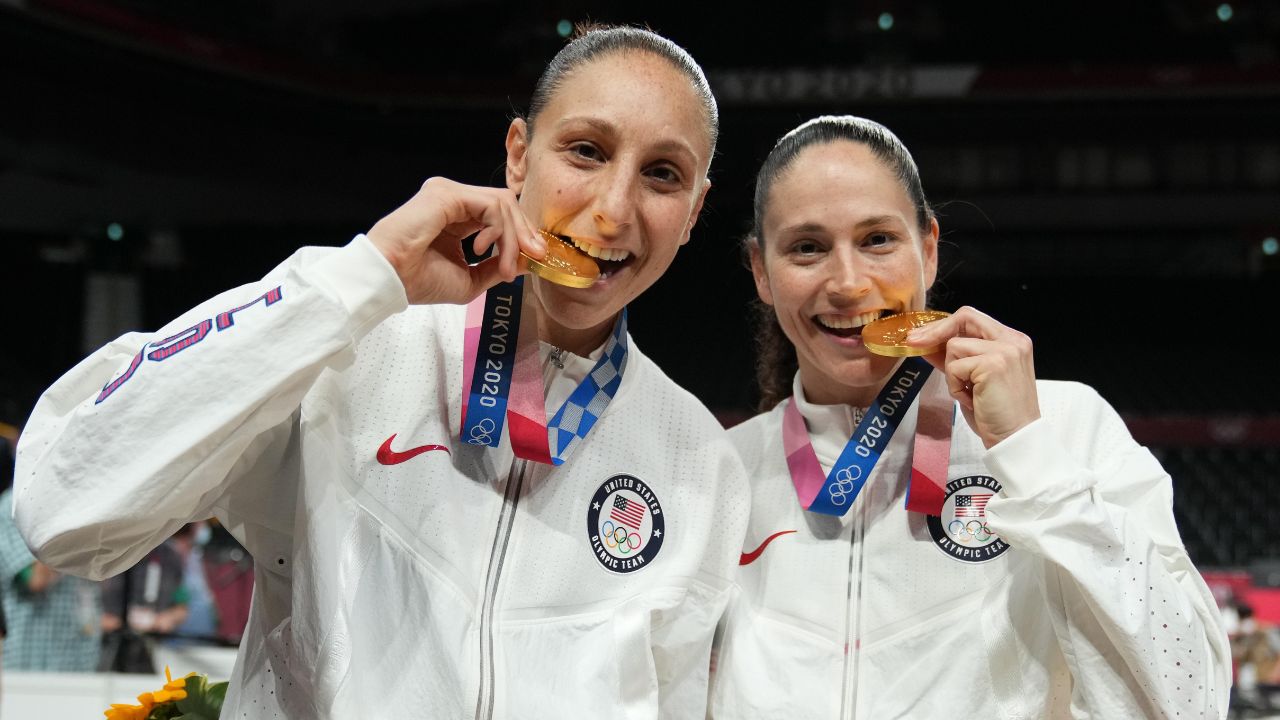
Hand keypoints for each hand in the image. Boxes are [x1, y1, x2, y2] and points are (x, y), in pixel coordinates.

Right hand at [366, 177, 546, 304]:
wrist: (391, 279)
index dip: (522, 235)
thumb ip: (498, 266)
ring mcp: (449, 193)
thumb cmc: (420, 281)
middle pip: (505, 205)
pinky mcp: (447, 194)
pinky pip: (490, 206)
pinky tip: (484, 250)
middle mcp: (454, 201)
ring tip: (506, 267)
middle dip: (525, 232)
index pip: (500, 215)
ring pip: (501, 204)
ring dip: (512, 238)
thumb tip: (528, 260)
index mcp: (456, 218)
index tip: (536, 259)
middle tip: (535, 257)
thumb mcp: (470, 279)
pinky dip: (498, 230)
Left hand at [905, 306, 1039, 448]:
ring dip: (952, 372)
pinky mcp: (993, 364)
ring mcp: (1004, 350)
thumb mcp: (974, 378)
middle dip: (935, 331)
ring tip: (968, 392)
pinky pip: (954, 366)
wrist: (1015, 438)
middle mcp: (1012, 340)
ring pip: (954, 345)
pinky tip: (971, 399)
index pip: (973, 318)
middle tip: (913, 343)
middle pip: (965, 317)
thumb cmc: (996, 412)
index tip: (923, 336)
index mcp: (1012, 341)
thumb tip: (924, 342)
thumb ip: (957, 357)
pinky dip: (955, 386)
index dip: (945, 325)